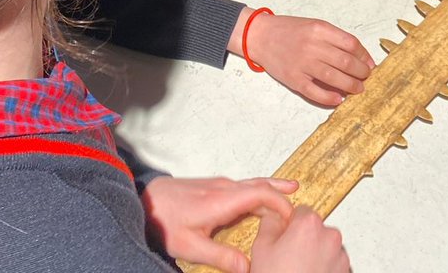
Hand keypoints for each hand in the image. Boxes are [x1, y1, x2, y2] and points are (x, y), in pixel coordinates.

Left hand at [143, 175, 296, 272]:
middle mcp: (224, 187)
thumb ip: (219, 256)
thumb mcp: (190, 246)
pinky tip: (262, 199)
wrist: (146, 199)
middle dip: (281, 193)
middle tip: (300, 205)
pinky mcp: (215, 187)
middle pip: (260, 185)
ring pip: (252, 184)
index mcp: (222, 200)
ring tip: (290, 192)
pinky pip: (243, 186)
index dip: (279, 202)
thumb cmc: (165, 221)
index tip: (292, 216)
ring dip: (271, 190)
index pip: (260, 193)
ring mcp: (220, 185)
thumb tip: (246, 268)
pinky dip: (259, 190)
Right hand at [230, 10, 374, 106]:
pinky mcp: (293, 79)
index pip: (350, 43)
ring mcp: (302, 63)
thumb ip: (334, 38)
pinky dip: (329, 98)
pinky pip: (315, 92)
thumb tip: (358, 56)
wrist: (260, 36)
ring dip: (350, 85)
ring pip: (334, 77)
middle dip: (361, 72)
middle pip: (345, 61)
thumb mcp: (314, 25)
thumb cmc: (290, 30)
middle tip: (366, 77)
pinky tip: (339, 99)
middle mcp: (312, 45)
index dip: (364, 55)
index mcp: (319, 29)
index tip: (369, 63)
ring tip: (358, 89)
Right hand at [251, 206, 348, 272]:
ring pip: (325, 247)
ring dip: (315, 254)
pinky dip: (324, 269)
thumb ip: (270, 222)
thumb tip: (275, 215)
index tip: (283, 237)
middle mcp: (330, 237)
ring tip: (297, 271)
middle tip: (287, 259)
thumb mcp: (261, 248)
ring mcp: (340, 257)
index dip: (289, 225)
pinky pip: (333, 264)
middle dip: (303, 240)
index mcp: (309, 224)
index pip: (300, 211)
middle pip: (315, 229)